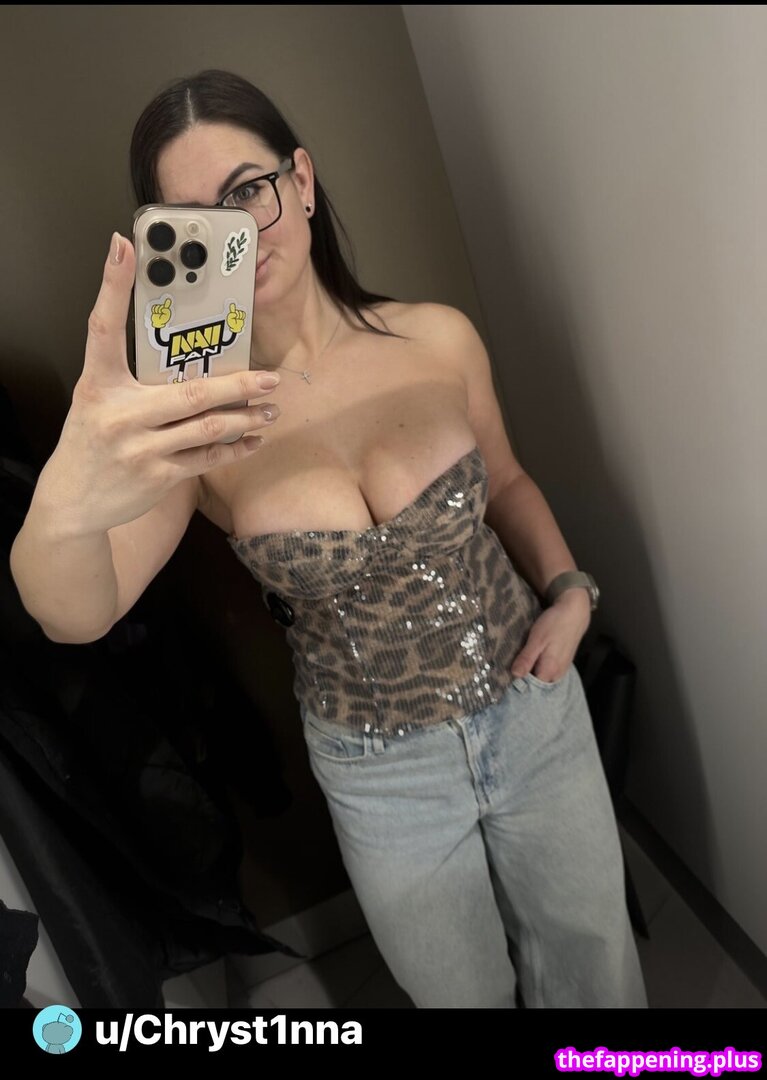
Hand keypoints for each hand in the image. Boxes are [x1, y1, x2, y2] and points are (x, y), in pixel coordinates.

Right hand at [34, 232, 281, 536]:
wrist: (73, 501)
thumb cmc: (91, 441)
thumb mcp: (97, 401)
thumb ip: (130, 379)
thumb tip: (179, 352)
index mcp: (99, 385)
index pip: (103, 327)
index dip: (112, 285)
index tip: (122, 245)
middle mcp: (119, 414)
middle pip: (190, 393)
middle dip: (237, 386)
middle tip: (269, 378)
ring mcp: (140, 449)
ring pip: (206, 428)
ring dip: (244, 419)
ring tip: (270, 410)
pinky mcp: (157, 476)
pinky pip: (205, 459)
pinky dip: (233, 448)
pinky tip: (251, 440)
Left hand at [510, 589, 590, 681]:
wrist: (574, 613)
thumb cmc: (554, 624)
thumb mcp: (536, 639)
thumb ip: (527, 659)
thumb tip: (515, 675)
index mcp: (549, 670)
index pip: (531, 688)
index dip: (518, 684)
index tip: (505, 679)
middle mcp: (557, 674)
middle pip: (537, 685)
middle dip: (524, 680)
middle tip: (510, 671)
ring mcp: (561, 670)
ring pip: (542, 678)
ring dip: (531, 674)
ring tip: (519, 665)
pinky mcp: (562, 664)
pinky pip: (548, 672)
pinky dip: (539, 669)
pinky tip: (532, 661)